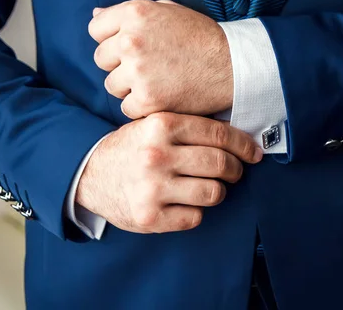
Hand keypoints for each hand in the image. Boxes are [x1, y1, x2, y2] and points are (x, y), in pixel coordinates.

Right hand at [76, 112, 262, 233]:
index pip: (218, 134)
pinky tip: (186, 202)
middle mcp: (157, 155)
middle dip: (235, 170)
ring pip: (213, 193)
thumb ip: (189, 127)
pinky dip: (196, 211)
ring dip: (218, 191)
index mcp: (161, 125)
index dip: (243, 145)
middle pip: (220, 164)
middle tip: (234, 171)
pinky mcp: (150, 217)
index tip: (253, 152)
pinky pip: (195, 217)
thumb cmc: (131, 148)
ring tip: (209, 187)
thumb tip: (237, 136)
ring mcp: (153, 188)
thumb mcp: (153, 125)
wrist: (90, 174)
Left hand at [88, 0, 232, 118]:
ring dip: (129, 88)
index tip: (128, 48)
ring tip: (156, 82)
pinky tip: (161, 97)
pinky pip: (126, 108)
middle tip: (146, 67)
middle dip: (119, 64)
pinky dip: (141, 107)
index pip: (96, 28)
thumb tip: (95, 14)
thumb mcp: (168, 11)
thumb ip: (130, 13)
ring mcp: (137, 71)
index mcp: (136, 13)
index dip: (111, 39)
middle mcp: (131, 40)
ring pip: (112, 85)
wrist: (231, 66)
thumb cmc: (202, 37)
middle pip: (101, 59)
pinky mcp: (146, 99)